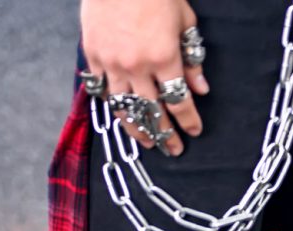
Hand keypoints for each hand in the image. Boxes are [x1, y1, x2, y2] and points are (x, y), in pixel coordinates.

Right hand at [80, 0, 208, 154]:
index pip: (179, 101)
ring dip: (138, 129)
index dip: (188, 121)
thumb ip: (192, 57)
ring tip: (148, 142)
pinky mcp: (92, 56)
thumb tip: (200, 88)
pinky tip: (123, 115)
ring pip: (125, 109)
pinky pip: (103, 91)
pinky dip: (114, 105)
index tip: (194, 132)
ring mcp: (111, 63)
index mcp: (163, 57)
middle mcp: (137, 66)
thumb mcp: (183, 19)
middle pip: (152, 113)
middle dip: (165, 135)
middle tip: (173, 149)